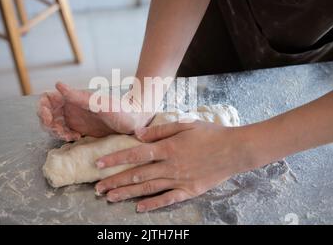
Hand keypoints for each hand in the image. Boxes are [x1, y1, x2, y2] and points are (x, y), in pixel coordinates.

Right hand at [38, 82, 153, 140]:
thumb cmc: (121, 109)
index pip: (47, 99)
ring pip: (54, 126)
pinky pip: (64, 133)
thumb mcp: (99, 104)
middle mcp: (71, 108)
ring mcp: (75, 119)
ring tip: (71, 136)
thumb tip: (58, 84)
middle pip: (47, 115)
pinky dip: (65, 137)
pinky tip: (76, 138)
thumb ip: (78, 96)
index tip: (50, 118)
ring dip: (56, 132)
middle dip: (49, 124)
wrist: (136, 120)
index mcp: (73, 99)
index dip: (42, 108)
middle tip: (63, 132)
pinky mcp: (81, 129)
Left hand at [94, 121, 256, 211]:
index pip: (135, 154)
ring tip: (110, 197)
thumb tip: (138, 135)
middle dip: (115, 181)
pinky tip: (139, 208)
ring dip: (127, 193)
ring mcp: (179, 180)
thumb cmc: (210, 134)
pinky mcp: (189, 191)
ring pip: (148, 188)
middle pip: (137, 175)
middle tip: (98, 188)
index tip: (99, 164)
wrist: (235, 150)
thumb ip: (160, 131)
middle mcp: (170, 166)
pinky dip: (153, 204)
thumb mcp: (185, 125)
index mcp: (168, 148)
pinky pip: (168, 199)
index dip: (115, 159)